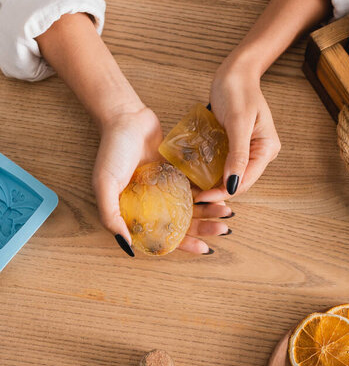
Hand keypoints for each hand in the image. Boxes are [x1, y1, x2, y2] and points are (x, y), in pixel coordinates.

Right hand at [92, 106, 232, 255]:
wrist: (125, 117)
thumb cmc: (111, 151)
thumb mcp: (104, 185)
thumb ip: (111, 217)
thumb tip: (128, 247)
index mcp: (136, 213)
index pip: (163, 237)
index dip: (184, 245)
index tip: (204, 248)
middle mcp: (152, 205)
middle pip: (183, 224)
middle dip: (204, 229)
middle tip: (223, 229)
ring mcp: (166, 189)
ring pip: (192, 207)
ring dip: (210, 212)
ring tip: (227, 213)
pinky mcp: (176, 174)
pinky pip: (194, 187)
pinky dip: (208, 193)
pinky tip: (222, 196)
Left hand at [194, 62, 280, 202]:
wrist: (235, 72)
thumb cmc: (237, 90)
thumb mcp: (237, 123)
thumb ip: (237, 155)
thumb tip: (233, 185)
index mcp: (267, 149)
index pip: (244, 181)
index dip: (223, 192)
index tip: (201, 197)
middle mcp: (260, 153)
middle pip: (238, 181)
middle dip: (217, 191)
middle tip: (193, 196)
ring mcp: (249, 150)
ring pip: (230, 175)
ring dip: (213, 184)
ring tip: (192, 189)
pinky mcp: (236, 146)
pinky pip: (224, 164)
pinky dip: (211, 171)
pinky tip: (197, 176)